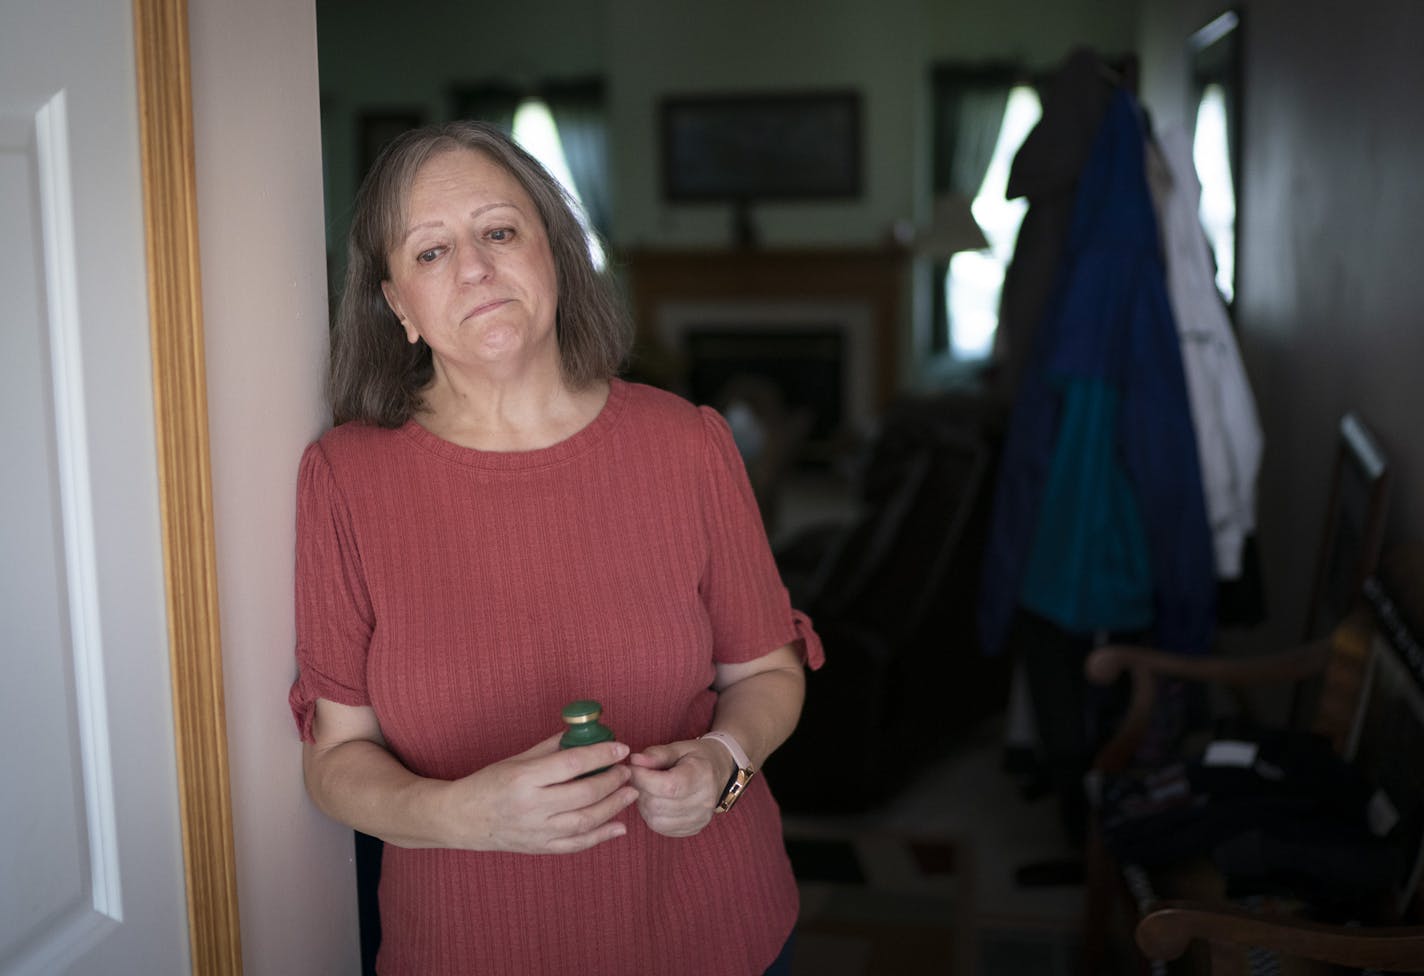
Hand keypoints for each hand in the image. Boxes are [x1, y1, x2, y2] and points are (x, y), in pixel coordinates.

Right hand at [442, 733, 637, 853]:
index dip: (601, 754)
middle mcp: (532, 806)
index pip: (572, 764)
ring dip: (613, 807)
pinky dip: (601, 837)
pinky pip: (576, 845)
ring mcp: (536, 831)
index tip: (620, 748)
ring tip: (629, 793)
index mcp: (524, 778)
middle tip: (627, 771)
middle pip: (584, 794)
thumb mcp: (516, 759)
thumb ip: (551, 748)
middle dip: (612, 781)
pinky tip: (619, 827)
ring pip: (585, 821)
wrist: (462, 819)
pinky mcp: (539, 848)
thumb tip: (583, 734)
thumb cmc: (488, 783)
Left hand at [626, 738, 733, 836]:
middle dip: (641, 789)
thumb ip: (657, 754)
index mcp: (703, 775)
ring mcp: (700, 819)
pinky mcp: (692, 829)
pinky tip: (655, 801)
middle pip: (659, 804)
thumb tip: (635, 761)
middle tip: (639, 776)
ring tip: (648, 788)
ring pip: (656, 819)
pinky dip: (651, 815)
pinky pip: (660, 829)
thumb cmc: (696, 757)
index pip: (668, 786)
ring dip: (644, 803)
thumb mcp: (678, 748)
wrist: (718, 772)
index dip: (643, 778)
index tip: (633, 767)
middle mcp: (704, 801)